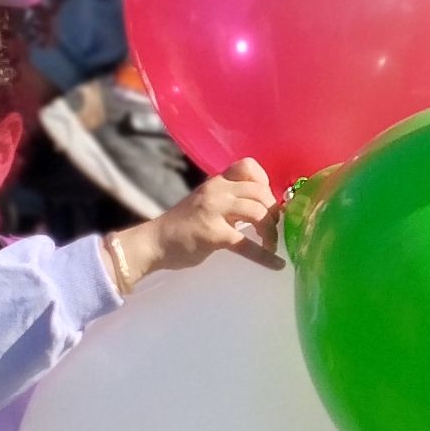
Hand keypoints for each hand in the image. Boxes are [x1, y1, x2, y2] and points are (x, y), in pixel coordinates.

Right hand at [119, 157, 278, 281]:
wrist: (154, 242)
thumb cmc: (182, 226)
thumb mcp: (205, 202)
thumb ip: (228, 200)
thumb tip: (259, 209)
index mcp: (216, 182)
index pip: (248, 166)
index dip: (265, 182)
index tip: (266, 201)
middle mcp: (217, 191)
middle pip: (260, 191)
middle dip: (273, 211)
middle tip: (273, 228)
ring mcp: (214, 212)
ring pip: (257, 212)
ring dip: (270, 231)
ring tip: (270, 244)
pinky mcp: (213, 235)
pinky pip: (246, 244)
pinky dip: (265, 256)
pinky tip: (275, 264)